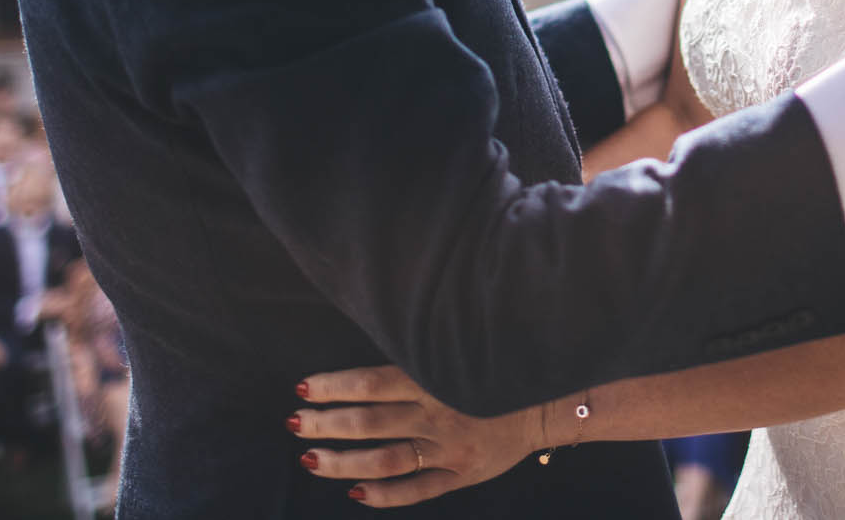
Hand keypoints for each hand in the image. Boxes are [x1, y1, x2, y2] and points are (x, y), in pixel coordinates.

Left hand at [289, 365, 543, 506]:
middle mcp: (436, 412)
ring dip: (344, 462)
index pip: (372, 382)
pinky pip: (418, 489)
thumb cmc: (496, 367)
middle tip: (295, 423)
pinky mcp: (462, 473)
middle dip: (326, 423)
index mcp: (433, 377)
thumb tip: (371, 353)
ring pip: (386, 459)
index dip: (334, 386)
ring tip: (311, 459)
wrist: (549, 397)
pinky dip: (385, 495)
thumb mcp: (458, 350)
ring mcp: (448, 447)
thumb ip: (418, 355)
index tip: (303, 387)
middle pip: (370, 422)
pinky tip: (356, 493)